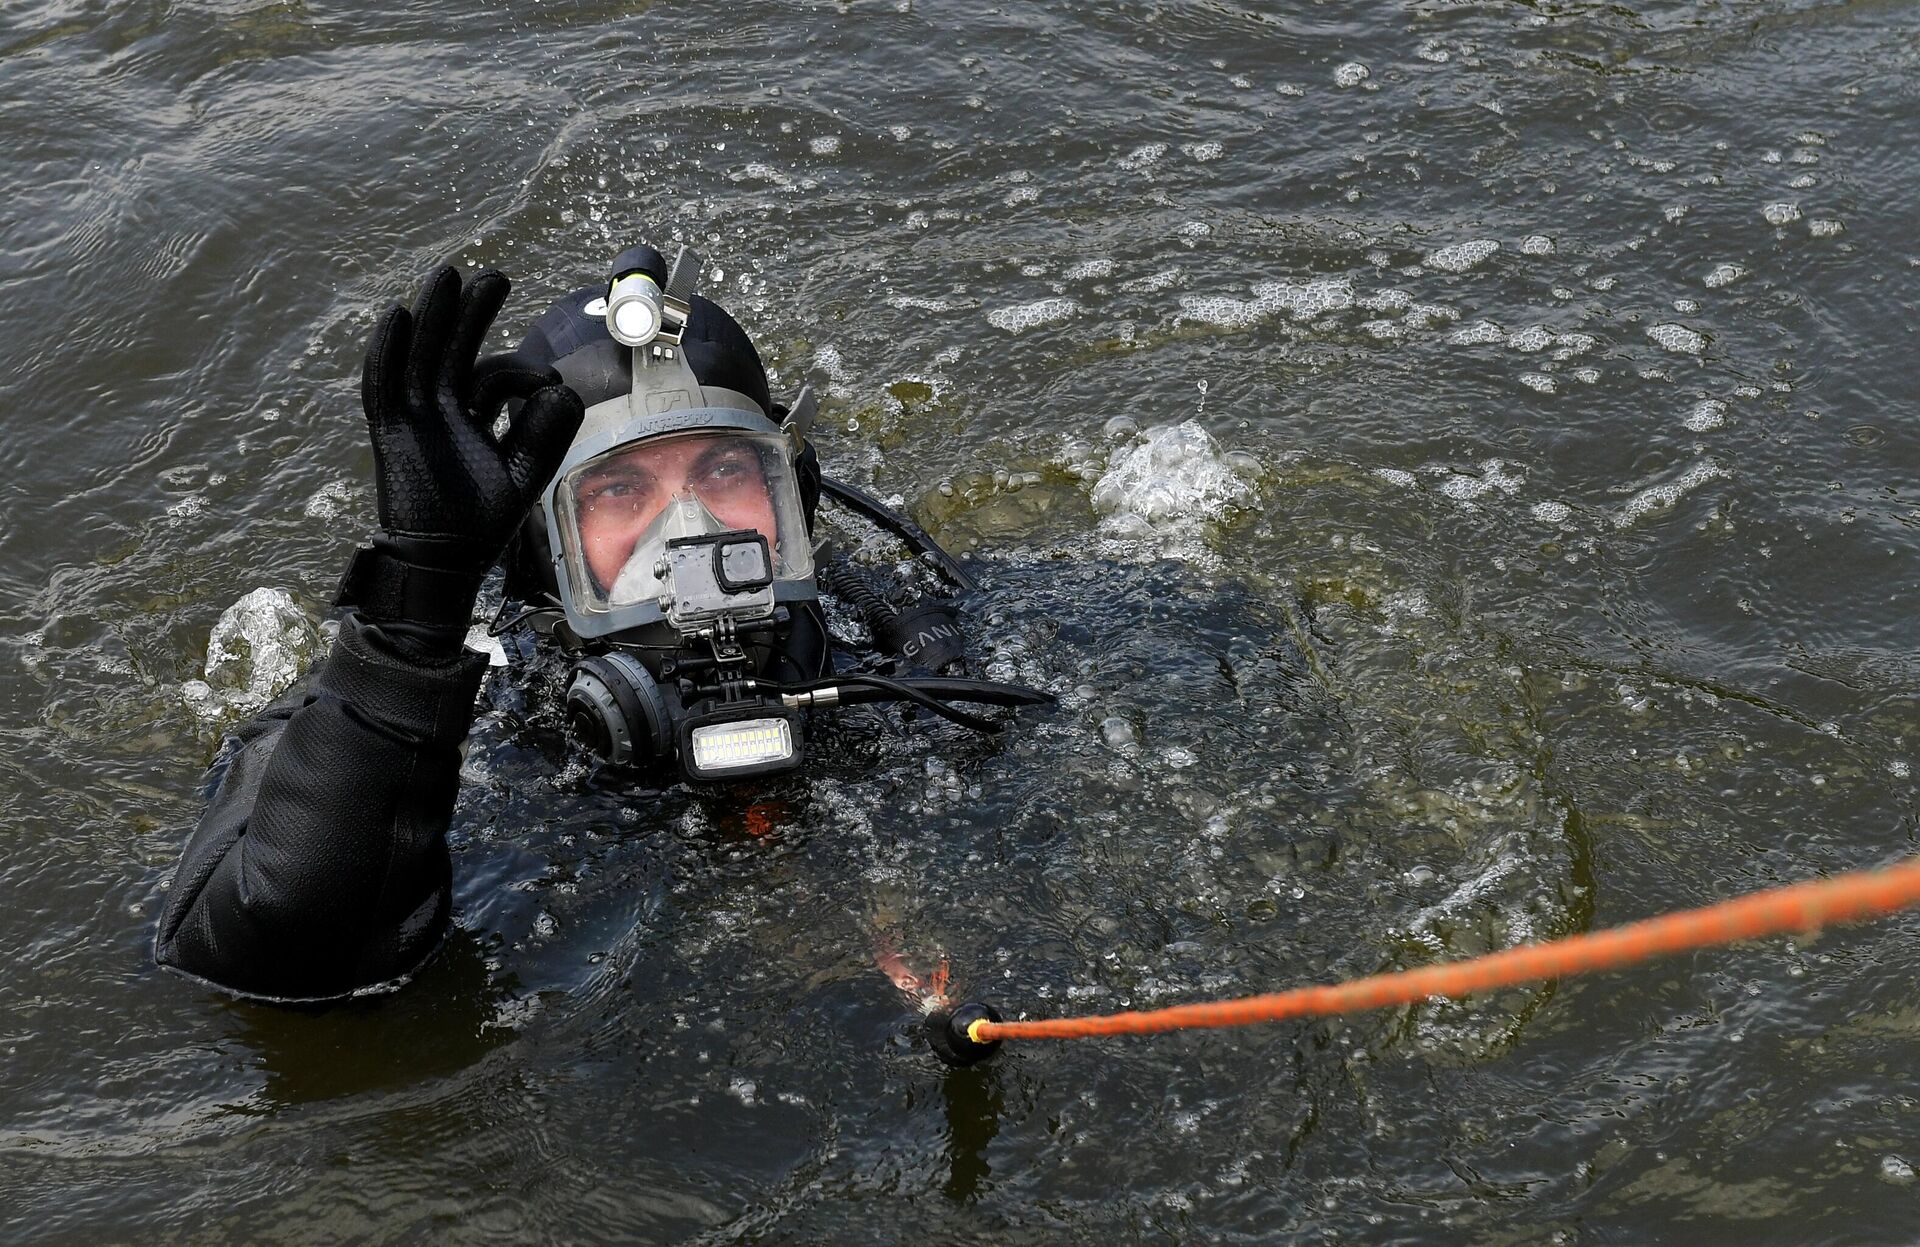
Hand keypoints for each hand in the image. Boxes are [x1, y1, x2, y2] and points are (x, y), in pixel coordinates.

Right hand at [341, 266, 583, 629]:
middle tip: (494, 276)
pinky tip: (398, 315)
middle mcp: (440, 409)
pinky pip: (383, 385)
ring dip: (433, 316)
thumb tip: (563, 388)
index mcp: (472, 416)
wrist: (445, 559)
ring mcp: (412, 417)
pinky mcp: (390, 432)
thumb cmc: (484, 519)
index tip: (549, 384)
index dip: (521, 373)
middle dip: (470, 313)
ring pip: (420, 355)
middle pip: (452, 349)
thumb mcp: (526, 471)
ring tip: (448, 274)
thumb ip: (546, 432)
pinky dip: (387, 351)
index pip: (492, 376)